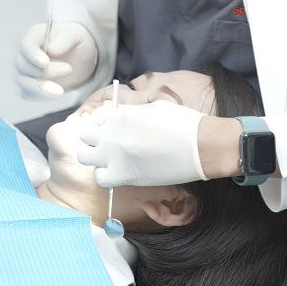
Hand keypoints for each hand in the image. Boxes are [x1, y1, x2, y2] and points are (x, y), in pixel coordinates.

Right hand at [16, 22, 97, 98]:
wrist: (81, 56)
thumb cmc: (76, 41)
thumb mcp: (76, 34)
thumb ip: (65, 39)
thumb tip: (51, 50)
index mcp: (35, 36)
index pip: (26, 46)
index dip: (33, 55)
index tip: (45, 63)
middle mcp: (26, 53)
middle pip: (23, 65)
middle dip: (44, 72)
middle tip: (68, 69)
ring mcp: (26, 71)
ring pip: (22, 82)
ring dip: (40, 88)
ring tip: (60, 91)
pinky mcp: (31, 85)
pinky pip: (28, 94)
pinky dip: (40, 96)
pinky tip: (55, 93)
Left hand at [77, 101, 206, 186]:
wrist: (202, 146)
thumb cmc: (183, 124)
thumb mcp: (154, 107)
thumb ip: (132, 111)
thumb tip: (120, 113)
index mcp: (121, 114)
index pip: (95, 116)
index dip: (102, 122)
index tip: (112, 127)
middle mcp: (114, 133)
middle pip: (84, 136)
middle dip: (94, 138)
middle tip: (108, 143)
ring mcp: (117, 155)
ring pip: (85, 156)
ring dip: (95, 156)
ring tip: (110, 158)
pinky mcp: (126, 175)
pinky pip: (100, 177)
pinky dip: (105, 175)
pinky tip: (118, 172)